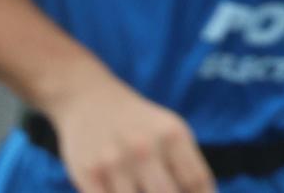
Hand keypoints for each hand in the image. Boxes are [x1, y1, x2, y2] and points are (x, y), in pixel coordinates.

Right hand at [50, 77, 212, 192]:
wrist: (90, 100)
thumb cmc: (139, 124)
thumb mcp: (169, 132)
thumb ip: (185, 164)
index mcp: (172, 135)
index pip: (196, 180)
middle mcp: (145, 147)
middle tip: (164, 190)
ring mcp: (114, 162)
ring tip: (144, 187)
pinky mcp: (87, 174)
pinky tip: (123, 190)